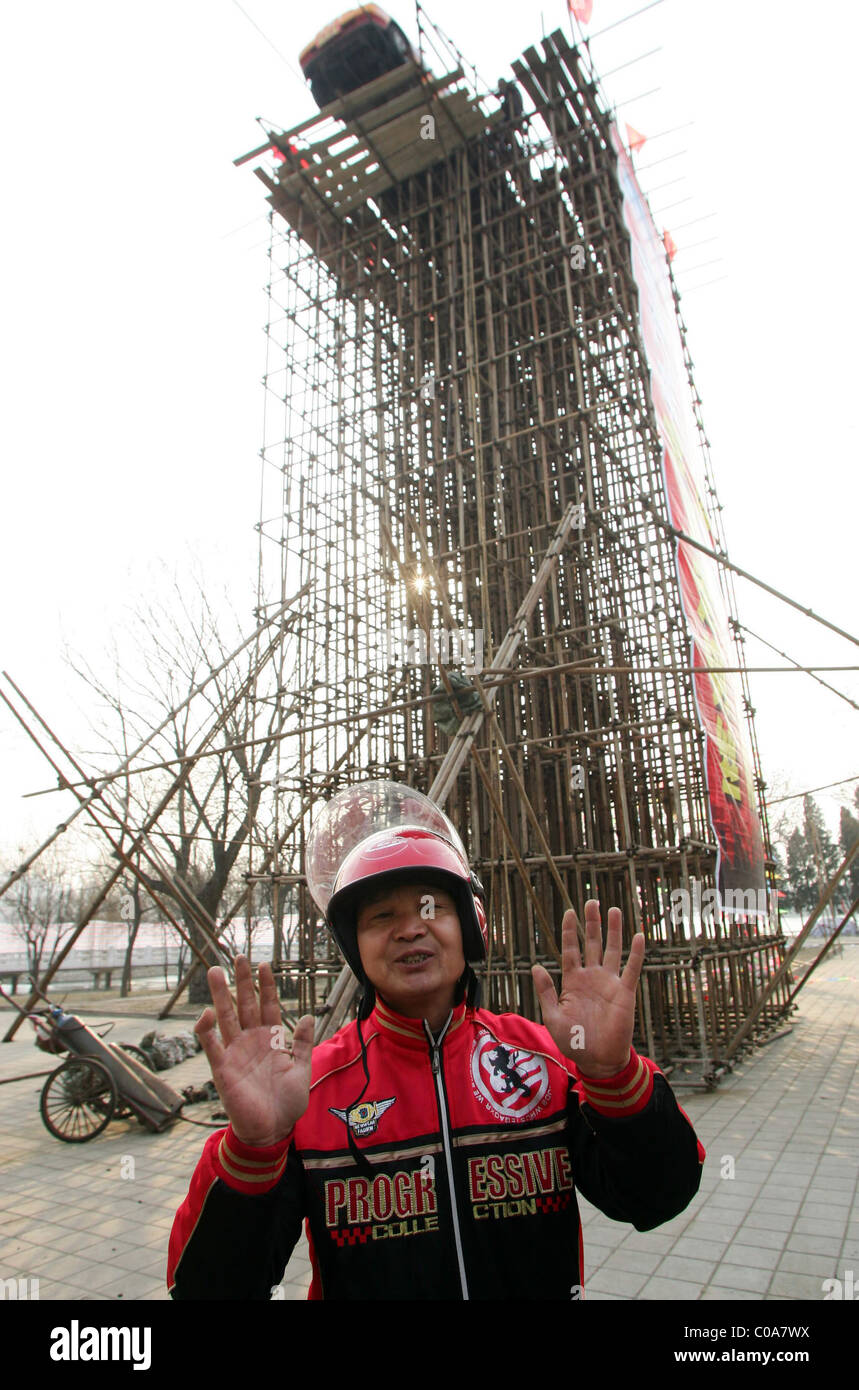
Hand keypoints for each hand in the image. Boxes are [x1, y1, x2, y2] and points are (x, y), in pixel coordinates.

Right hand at [195, 956, 313, 1146]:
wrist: (272, 1132)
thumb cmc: (287, 1104)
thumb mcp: (301, 1070)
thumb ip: (302, 1043)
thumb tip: (307, 1016)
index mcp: (270, 1040)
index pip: (267, 1006)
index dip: (266, 986)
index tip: (264, 965)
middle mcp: (251, 1042)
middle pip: (244, 1005)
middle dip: (242, 982)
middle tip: (238, 957)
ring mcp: (235, 1053)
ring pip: (226, 1018)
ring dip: (220, 995)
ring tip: (215, 971)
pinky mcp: (222, 1069)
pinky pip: (212, 1045)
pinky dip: (206, 1029)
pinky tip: (206, 1012)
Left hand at [531, 900, 644, 1077]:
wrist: (598, 1060)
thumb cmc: (574, 1041)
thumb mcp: (553, 1016)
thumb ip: (546, 991)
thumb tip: (535, 967)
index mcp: (573, 981)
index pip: (571, 949)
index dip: (570, 931)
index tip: (569, 912)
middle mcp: (591, 977)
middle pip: (592, 943)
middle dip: (591, 923)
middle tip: (591, 902)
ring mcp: (609, 983)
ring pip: (612, 950)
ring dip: (613, 931)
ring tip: (613, 910)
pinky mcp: (625, 992)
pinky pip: (631, 968)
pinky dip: (635, 953)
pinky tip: (637, 936)